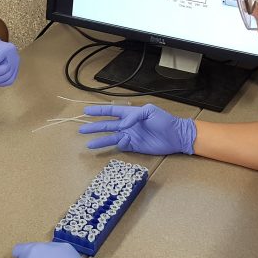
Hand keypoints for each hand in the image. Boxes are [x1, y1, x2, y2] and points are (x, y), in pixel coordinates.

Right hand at [79, 104, 196, 154]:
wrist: (176, 136)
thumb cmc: (165, 121)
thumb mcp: (150, 111)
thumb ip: (135, 116)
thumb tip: (122, 124)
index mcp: (131, 114)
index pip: (111, 111)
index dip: (98, 111)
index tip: (86, 111)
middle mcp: (128, 125)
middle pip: (107, 125)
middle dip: (94, 127)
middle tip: (81, 130)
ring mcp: (130, 136)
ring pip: (111, 138)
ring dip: (100, 140)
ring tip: (88, 143)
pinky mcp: (134, 147)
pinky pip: (122, 146)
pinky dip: (117, 145)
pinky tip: (114, 144)